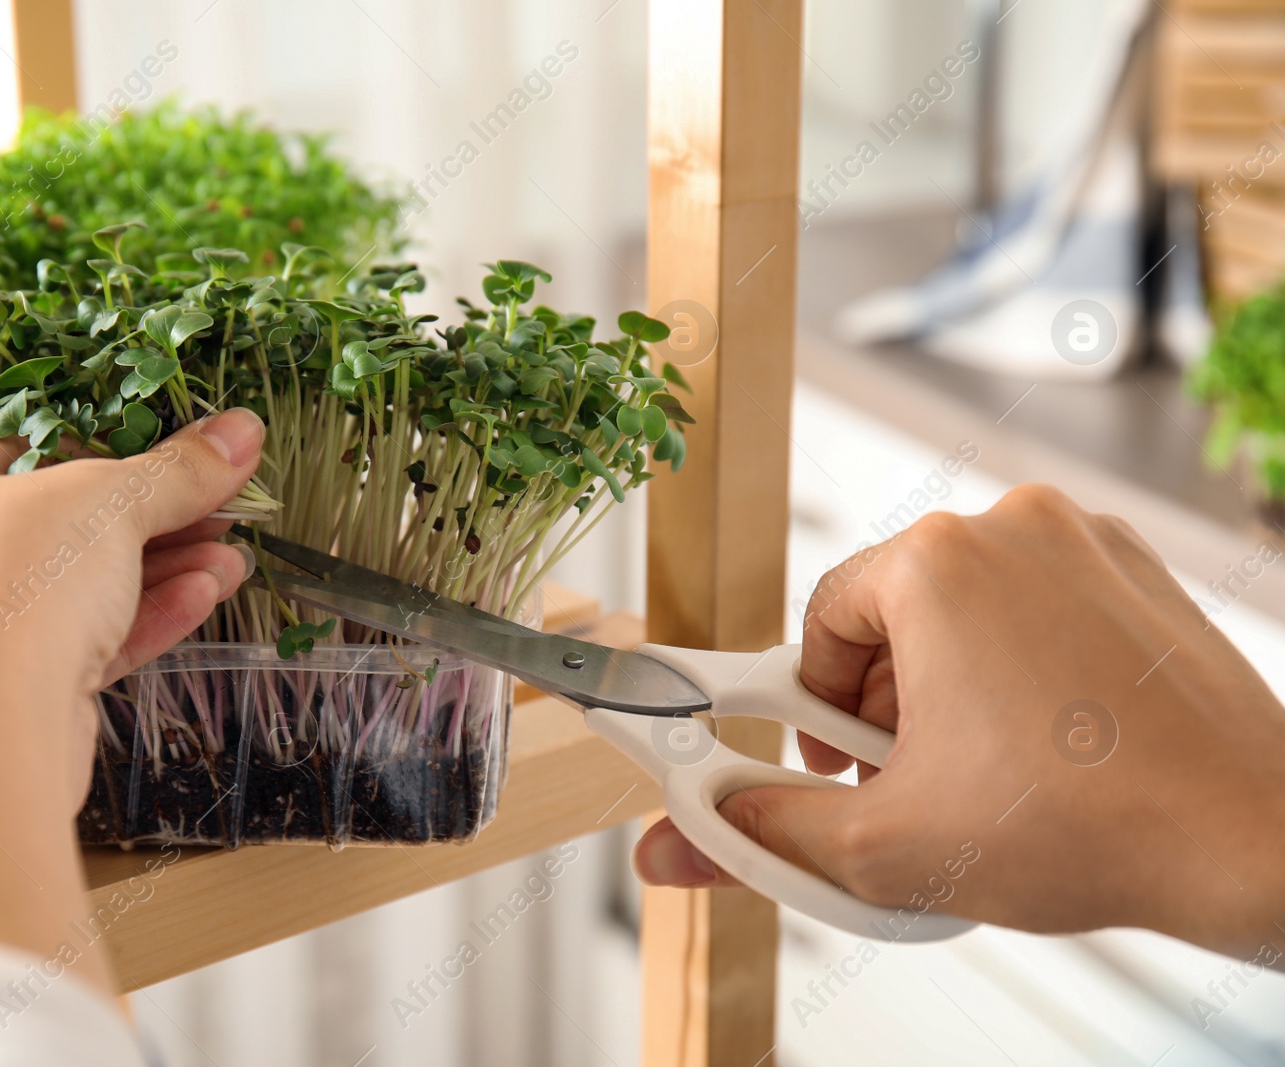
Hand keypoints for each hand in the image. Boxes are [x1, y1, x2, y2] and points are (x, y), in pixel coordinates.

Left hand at [0, 409, 263, 991]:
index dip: (90, 462)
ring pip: (49, 604)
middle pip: (34, 537)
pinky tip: (199, 600)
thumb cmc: (5, 586)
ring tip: (225, 562)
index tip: (155, 471)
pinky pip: (46, 657)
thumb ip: (174, 470)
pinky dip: (121, 629)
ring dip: (148, 580)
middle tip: (209, 517)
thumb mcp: (106, 503)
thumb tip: (241, 432)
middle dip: (140, 531)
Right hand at [634, 484, 1284, 959]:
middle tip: (900, 783)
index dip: (809, 706)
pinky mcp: (1140, 574)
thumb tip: (679, 842)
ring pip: (967, 610)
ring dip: (947, 689)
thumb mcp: (889, 845)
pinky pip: (1038, 609)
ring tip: (974, 774)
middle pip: (893, 611)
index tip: (824, 764)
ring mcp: (1086, 542)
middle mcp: (1011, 527)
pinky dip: (1018, 670)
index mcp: (937, 562)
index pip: (819, 617)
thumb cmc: (1092, 826)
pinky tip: (1038, 747)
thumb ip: (762, 834)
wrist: (1256, 842)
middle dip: (880, 704)